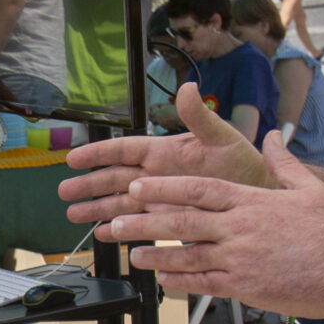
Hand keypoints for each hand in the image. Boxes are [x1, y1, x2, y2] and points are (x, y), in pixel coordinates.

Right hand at [58, 83, 267, 223]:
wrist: (259, 196)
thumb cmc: (244, 164)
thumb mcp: (222, 137)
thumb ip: (200, 116)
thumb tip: (187, 88)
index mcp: (165, 151)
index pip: (124, 150)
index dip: (98, 153)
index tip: (74, 158)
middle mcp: (157, 175)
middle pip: (114, 178)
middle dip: (88, 185)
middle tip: (64, 190)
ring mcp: (160, 198)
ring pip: (120, 203)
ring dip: (97, 209)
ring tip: (74, 215)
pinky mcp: (167, 220)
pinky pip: (137, 224)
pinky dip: (120, 230)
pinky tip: (104, 234)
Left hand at [99, 132, 323, 318]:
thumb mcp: (308, 188)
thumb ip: (283, 162)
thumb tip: (272, 137)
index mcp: (251, 201)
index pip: (198, 189)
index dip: (164, 188)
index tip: (139, 186)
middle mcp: (239, 228)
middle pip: (182, 222)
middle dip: (145, 221)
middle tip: (117, 221)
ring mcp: (239, 259)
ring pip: (186, 255)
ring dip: (155, 254)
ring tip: (131, 253)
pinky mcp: (245, 287)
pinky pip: (204, 283)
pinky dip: (180, 281)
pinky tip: (162, 279)